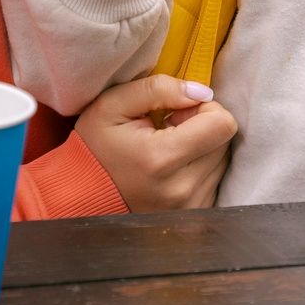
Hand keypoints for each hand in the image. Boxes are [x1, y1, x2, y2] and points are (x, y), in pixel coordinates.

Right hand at [76, 74, 236, 211]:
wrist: (79, 195)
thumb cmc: (95, 146)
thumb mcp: (114, 104)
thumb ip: (159, 89)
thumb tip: (202, 92)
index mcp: (162, 158)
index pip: (223, 124)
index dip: (205, 109)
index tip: (178, 112)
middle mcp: (182, 188)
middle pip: (225, 141)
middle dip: (202, 128)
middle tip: (169, 130)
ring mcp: (190, 206)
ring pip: (222, 160)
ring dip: (202, 149)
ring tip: (168, 151)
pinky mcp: (194, 215)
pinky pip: (215, 180)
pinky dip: (200, 169)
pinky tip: (172, 169)